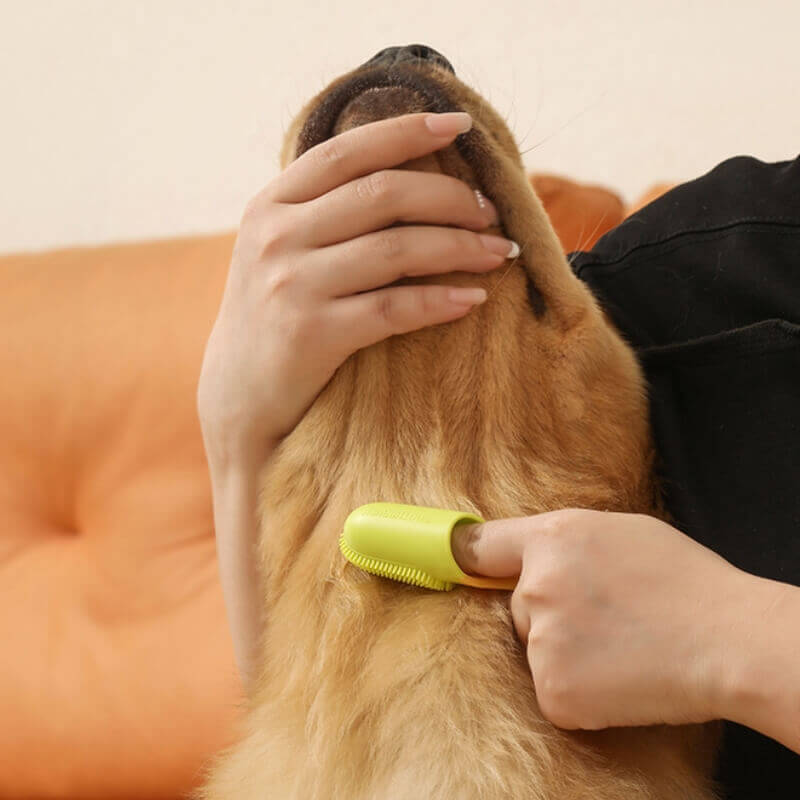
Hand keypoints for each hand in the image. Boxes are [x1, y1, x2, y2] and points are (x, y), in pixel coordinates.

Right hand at [196, 110, 517, 468]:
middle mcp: (277, 236)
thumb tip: (411, 178)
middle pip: (382, 195)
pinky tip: (472, 299)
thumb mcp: (282, 250)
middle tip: (491, 213)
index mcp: (271, 204)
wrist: (240, 393)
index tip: (460, 125)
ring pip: (396, 249)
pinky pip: (392, 308)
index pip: (347, 152)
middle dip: (450, 197)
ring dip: (460, 247)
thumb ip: (325, 212)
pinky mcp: (311, 334)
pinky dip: (439, 301)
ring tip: (499, 253)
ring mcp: (291, 284)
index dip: (406, 131)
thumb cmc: (277, 314)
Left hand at [451, 509, 757, 730]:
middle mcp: (536, 586)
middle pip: (518, 607)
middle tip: (607, 618)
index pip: (480, 546)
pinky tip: (620, 678)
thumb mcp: (621, 531)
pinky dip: (579, 692)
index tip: (445, 563)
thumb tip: (532, 554)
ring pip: (537, 650)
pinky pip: (553, 691)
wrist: (730, 640)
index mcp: (552, 538)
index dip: (462, 556)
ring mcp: (543, 640)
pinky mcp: (555, 691)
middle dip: (550, 615)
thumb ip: (565, 540)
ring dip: (566, 655)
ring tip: (622, 646)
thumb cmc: (684, 580)